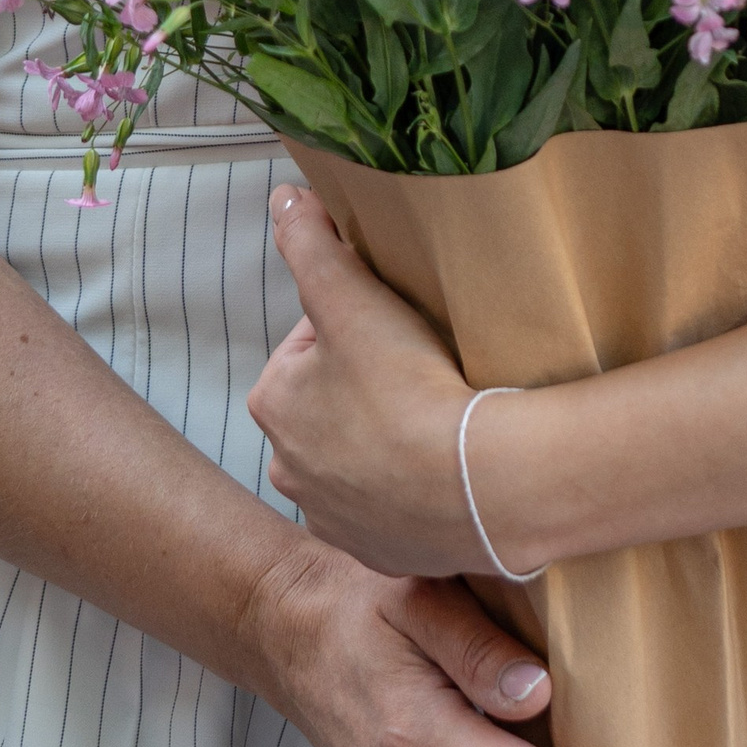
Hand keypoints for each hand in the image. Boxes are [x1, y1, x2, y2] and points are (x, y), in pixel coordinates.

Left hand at [251, 183, 487, 575]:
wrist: (472, 486)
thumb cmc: (406, 386)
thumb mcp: (351, 295)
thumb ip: (311, 241)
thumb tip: (283, 196)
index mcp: (273, 404)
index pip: (313, 343)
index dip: (359, 322)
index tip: (399, 325)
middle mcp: (289, 468)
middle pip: (335, 402)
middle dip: (371, 384)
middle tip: (425, 367)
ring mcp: (334, 516)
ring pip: (362, 457)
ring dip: (390, 437)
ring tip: (440, 416)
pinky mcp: (378, 550)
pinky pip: (393, 508)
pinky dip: (413, 488)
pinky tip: (444, 466)